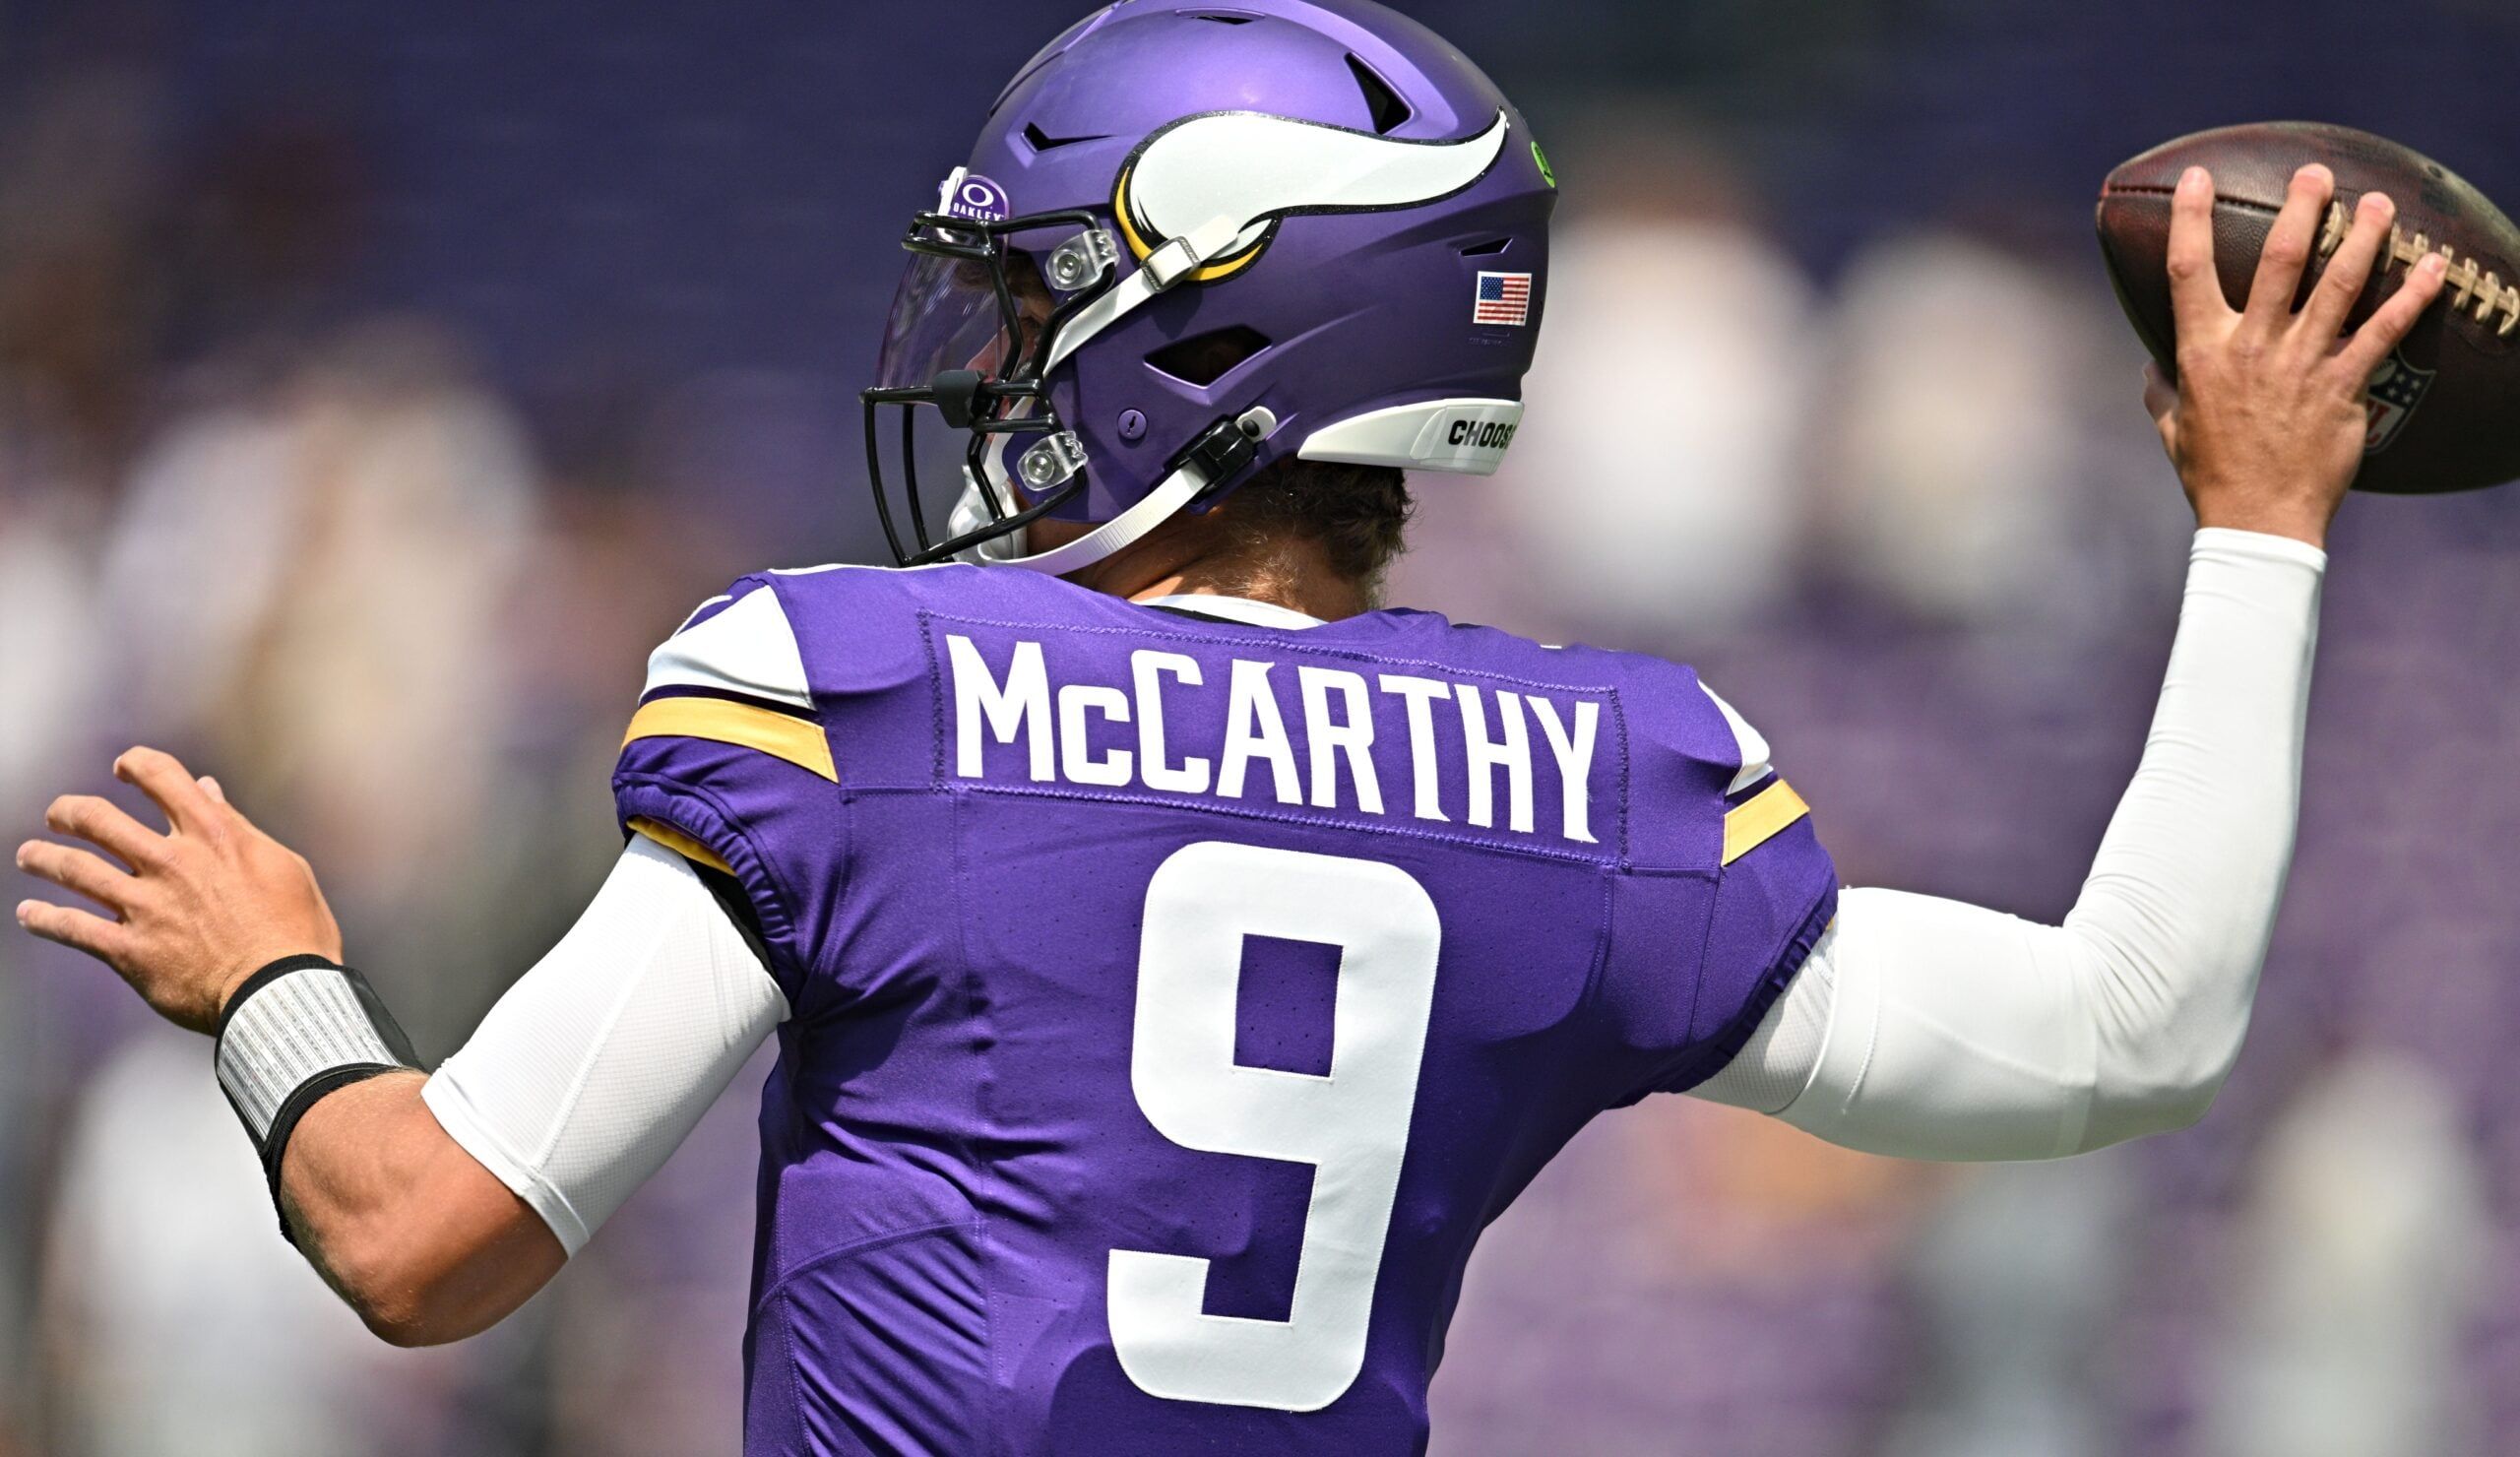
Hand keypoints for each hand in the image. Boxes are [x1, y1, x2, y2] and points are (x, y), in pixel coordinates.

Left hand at [16, 748, 343, 1033]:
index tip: (124, 768)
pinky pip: (71, 928)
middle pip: (98, 819)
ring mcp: (145, 906)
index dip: (136, 764)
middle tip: (59, 816)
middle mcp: (172, 862)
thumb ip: (238, 827)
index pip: (162, 776)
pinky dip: (44, 919)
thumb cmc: (296, 930)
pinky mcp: (129, 950)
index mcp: (213, 835)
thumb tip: (208, 792)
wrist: (282, 992)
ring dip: (43, 858)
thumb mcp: (283, 866)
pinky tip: (29, 914)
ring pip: (74, 869)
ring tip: (29, 855)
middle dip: (70, 812)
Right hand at [2145, 162, 2448, 546]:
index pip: (2188, 271)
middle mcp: (2251, 348)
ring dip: (2360, 237)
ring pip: (2336, 284)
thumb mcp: (2171, 429)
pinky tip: (2434, 265)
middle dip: (2299, 209)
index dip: (2190, 219)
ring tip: (2376, 202)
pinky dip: (2412, 295)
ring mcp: (2301, 364)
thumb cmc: (2212, 474)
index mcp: (2202, 353)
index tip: (2199, 178)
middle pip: (2277, 260)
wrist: (2259, 519)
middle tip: (2315, 174)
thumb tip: (2150, 367)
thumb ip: (2161, 390)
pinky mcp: (2344, 386)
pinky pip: (2383, 331)